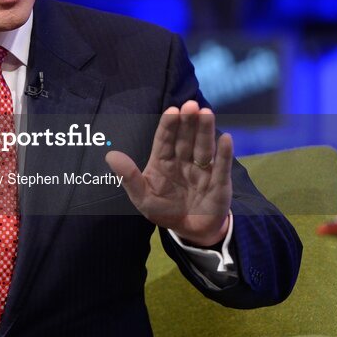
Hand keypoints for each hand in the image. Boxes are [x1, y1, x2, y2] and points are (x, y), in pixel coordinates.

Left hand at [105, 101, 231, 246]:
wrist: (190, 231)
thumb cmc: (164, 210)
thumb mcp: (143, 198)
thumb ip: (128, 177)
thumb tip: (110, 156)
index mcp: (163, 160)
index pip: (165, 139)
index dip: (168, 125)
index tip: (172, 112)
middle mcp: (184, 160)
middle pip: (186, 138)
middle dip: (189, 122)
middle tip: (191, 105)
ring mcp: (202, 170)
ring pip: (204, 147)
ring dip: (205, 131)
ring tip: (207, 113)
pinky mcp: (219, 183)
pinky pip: (222, 167)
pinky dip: (225, 153)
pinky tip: (226, 138)